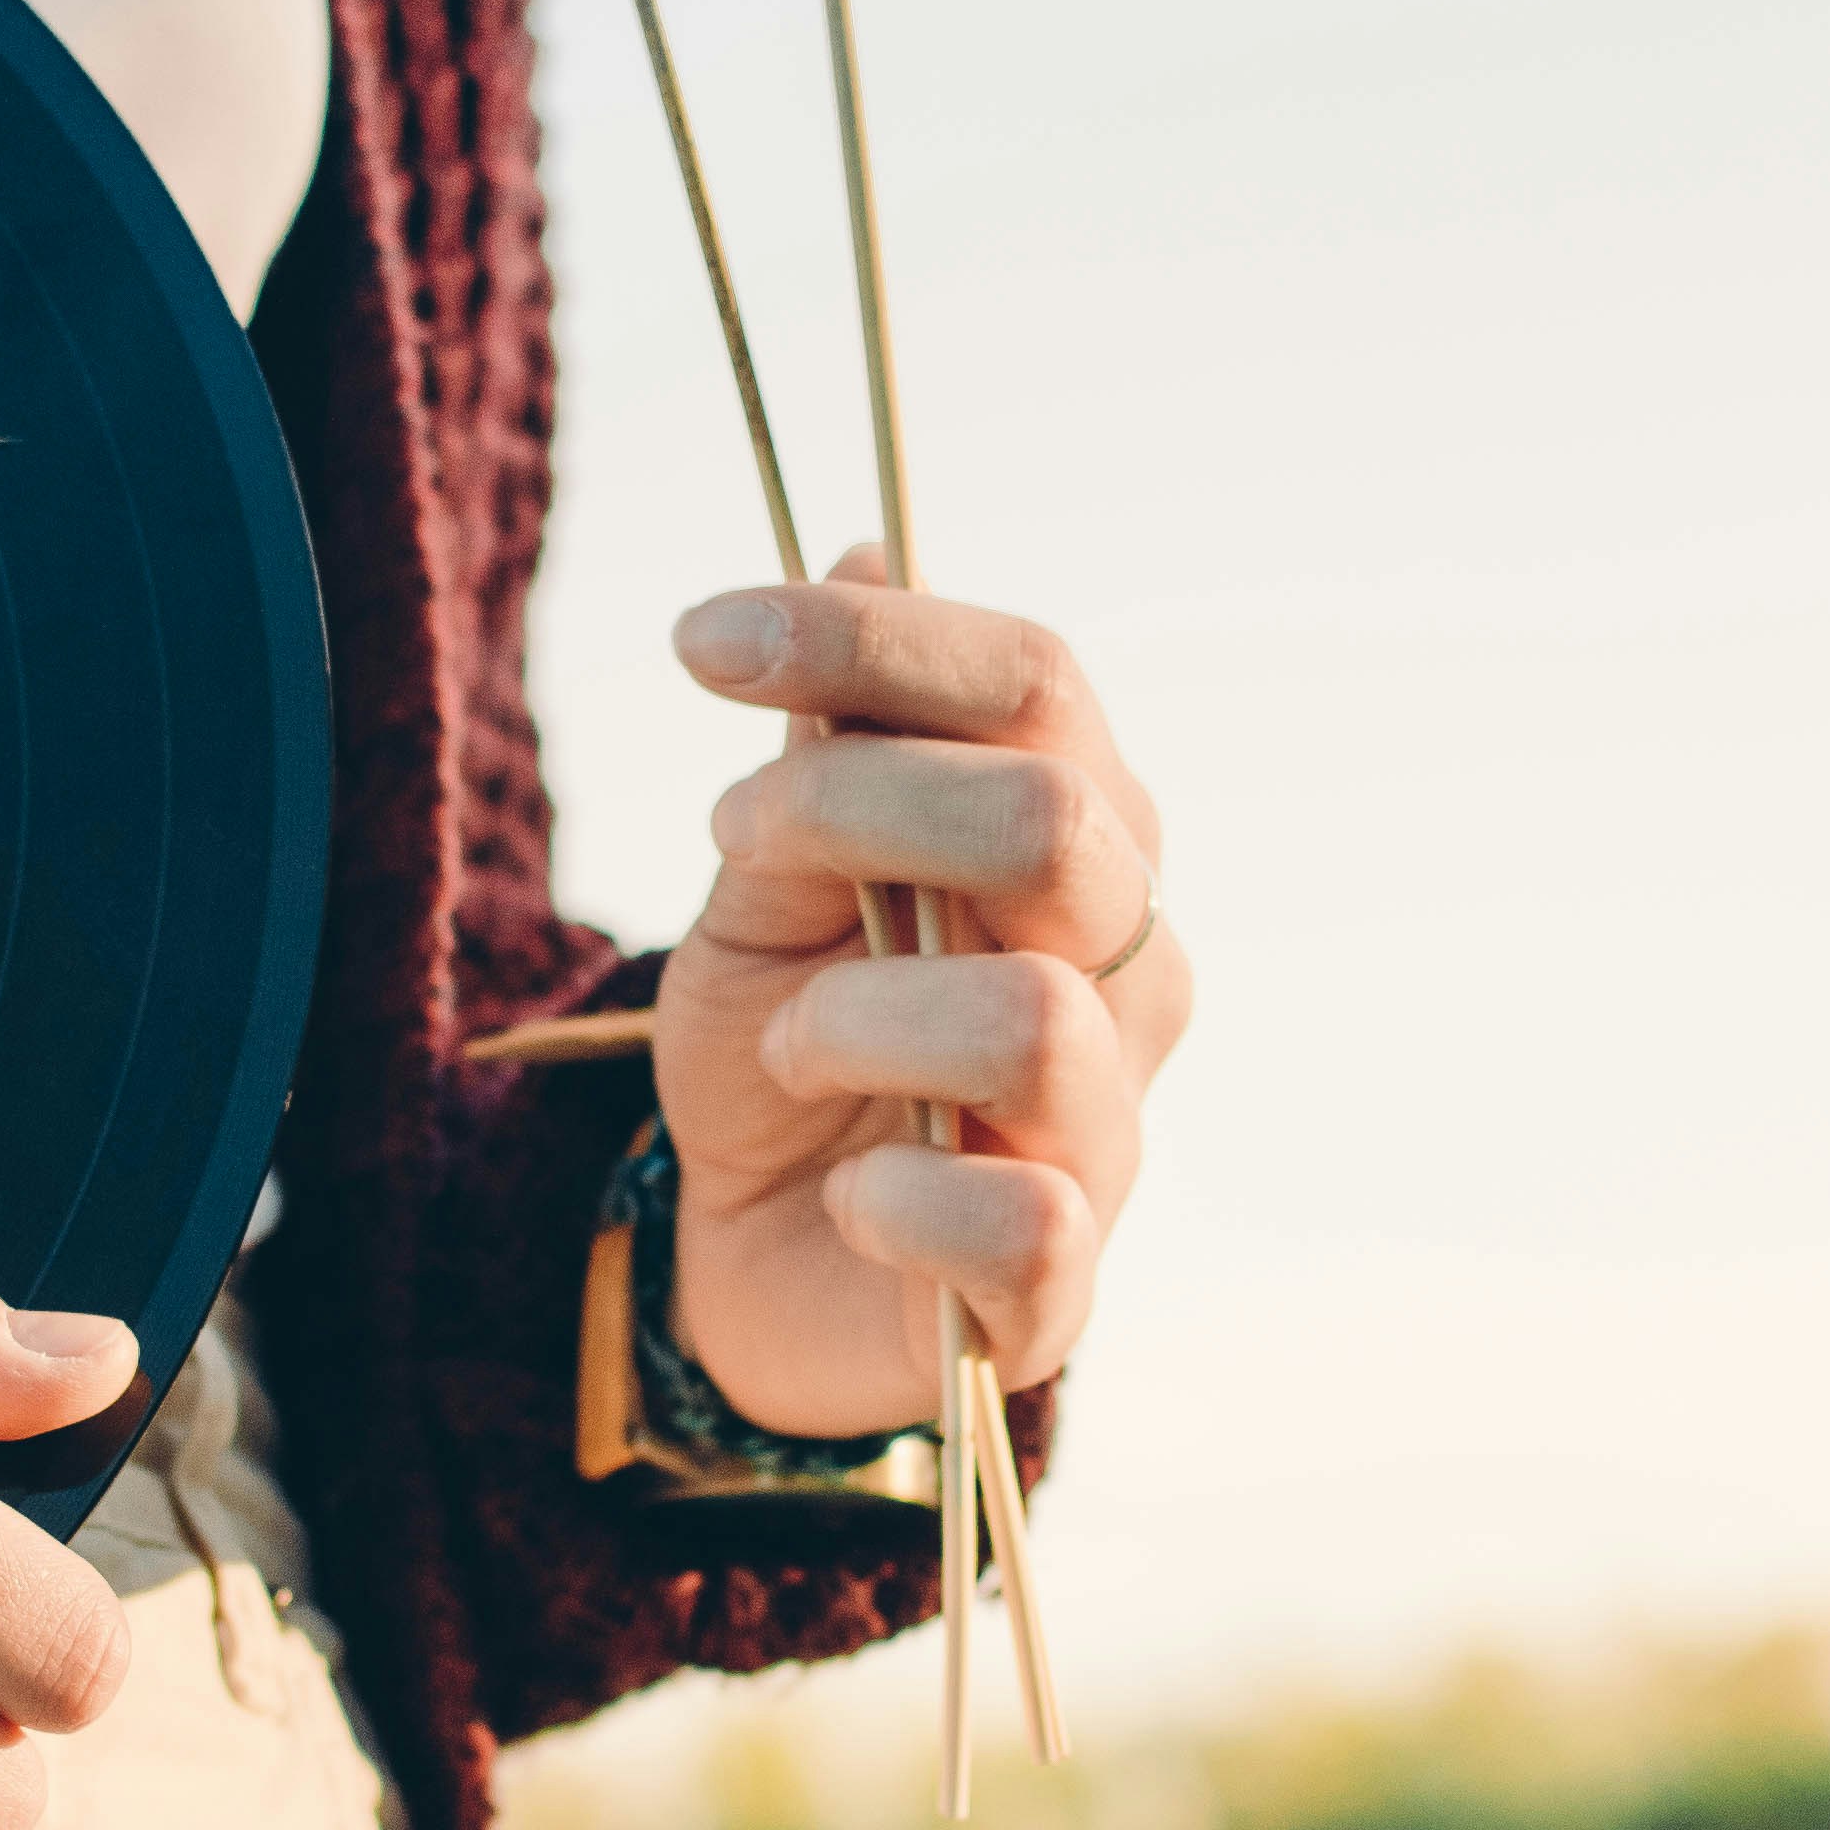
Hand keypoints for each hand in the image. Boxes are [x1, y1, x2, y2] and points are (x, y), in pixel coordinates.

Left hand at [651, 552, 1187, 1436]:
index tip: (702, 639)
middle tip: (731, 838)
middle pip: (1053, 819)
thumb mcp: (762, 890)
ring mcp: (1107, 1125)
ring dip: (854, 1012)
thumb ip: (822, 763)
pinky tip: (847, 1194)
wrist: (756, 1257)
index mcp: (1076, 840)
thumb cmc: (786, 1050)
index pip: (1037, 685)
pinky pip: (1018, 1219)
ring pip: (1029, 1016)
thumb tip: (864, 547)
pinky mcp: (1061, 1282)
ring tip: (791, 1042)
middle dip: (856, 804)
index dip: (871, 639)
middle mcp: (1127, 968)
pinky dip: (897, 1197)